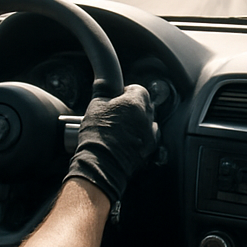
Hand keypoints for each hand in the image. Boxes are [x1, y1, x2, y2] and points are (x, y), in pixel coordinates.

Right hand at [63, 84, 158, 205]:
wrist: (101, 165)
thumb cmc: (97, 135)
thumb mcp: (96, 105)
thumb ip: (106, 90)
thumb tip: (108, 81)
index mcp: (135, 103)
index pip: (138, 89)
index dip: (126, 94)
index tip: (116, 100)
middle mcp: (147, 118)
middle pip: (145, 106)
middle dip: (133, 109)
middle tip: (116, 116)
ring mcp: (150, 136)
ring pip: (149, 123)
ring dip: (139, 124)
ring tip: (122, 130)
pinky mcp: (149, 151)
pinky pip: (149, 140)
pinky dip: (140, 139)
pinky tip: (126, 143)